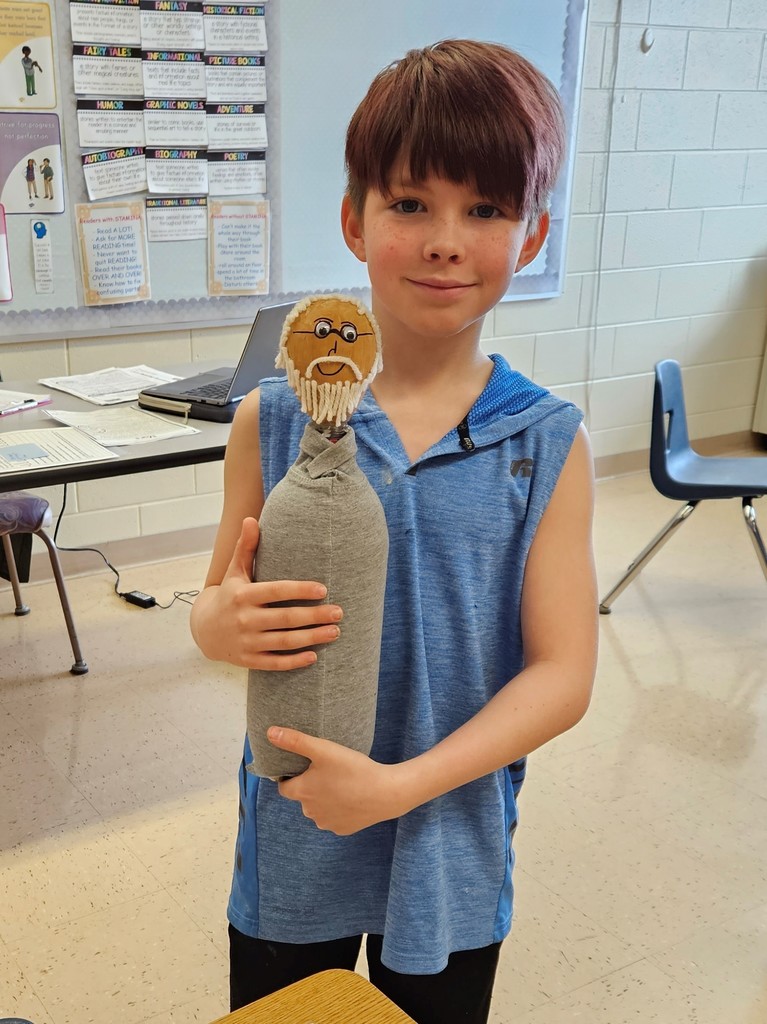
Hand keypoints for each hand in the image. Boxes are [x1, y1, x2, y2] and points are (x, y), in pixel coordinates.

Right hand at [197, 517, 342, 668]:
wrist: (205, 630)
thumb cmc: (230, 595)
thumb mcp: (235, 572)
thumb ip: (246, 547)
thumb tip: (250, 518)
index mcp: (243, 595)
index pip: (276, 591)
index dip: (300, 590)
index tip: (324, 589)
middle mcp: (245, 619)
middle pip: (285, 618)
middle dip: (314, 616)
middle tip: (339, 613)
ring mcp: (247, 641)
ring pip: (284, 641)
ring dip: (311, 638)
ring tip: (335, 632)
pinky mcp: (249, 660)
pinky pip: (274, 663)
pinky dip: (294, 662)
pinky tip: (314, 657)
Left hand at [269, 727, 411, 834]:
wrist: (386, 793)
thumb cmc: (353, 769)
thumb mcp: (323, 749)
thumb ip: (295, 741)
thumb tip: (269, 732)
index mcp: (302, 793)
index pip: (283, 788)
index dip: (288, 777)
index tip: (301, 767)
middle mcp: (310, 812)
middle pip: (302, 798)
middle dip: (309, 786)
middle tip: (326, 771)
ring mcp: (327, 823)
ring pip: (318, 809)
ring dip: (324, 798)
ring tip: (340, 782)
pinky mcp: (343, 829)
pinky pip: (335, 818)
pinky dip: (339, 809)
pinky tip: (351, 796)